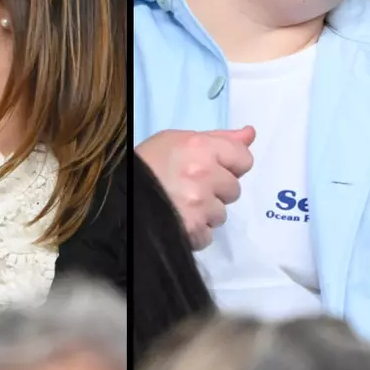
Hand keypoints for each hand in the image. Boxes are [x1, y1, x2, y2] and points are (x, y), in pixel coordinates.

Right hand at [136, 126, 254, 250]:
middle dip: (216, 191)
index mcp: (201, 147)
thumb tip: (250, 134)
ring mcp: (199, 203)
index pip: (243, 159)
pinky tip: (178, 221)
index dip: (230, 166)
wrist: (119, 196)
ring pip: (221, 214)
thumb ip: (218, 138)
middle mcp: (203, 174)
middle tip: (191, 188)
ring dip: (205, 213)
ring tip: (181, 205)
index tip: (213, 169)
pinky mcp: (192, 229)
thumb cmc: (147, 163)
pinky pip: (207, 235)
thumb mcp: (177, 140)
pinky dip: (195, 232)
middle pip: (233, 189)